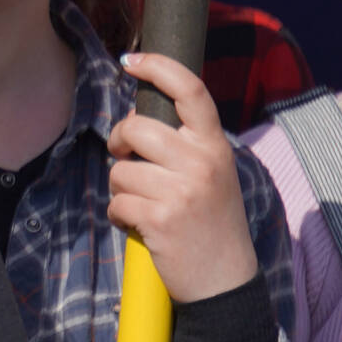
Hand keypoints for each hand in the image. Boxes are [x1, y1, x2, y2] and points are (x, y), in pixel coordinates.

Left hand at [107, 53, 258, 302]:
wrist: (225, 281)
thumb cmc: (210, 223)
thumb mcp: (211, 174)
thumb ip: (184, 145)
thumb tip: (136, 120)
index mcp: (215, 146)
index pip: (191, 91)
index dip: (159, 67)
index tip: (132, 60)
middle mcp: (202, 162)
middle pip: (136, 128)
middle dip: (119, 142)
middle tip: (125, 157)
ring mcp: (182, 190)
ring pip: (120, 170)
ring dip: (121, 188)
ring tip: (146, 205)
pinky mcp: (160, 218)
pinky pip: (116, 202)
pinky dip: (120, 215)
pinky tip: (141, 226)